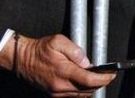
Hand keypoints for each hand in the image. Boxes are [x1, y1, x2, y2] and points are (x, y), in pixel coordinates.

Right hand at [0, 34, 115, 96]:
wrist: (22, 59)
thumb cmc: (39, 49)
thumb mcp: (58, 41)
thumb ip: (76, 51)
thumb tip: (88, 62)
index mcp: (63, 72)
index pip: (89, 80)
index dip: (104, 78)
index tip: (112, 74)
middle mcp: (60, 85)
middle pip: (88, 89)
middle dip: (101, 82)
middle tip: (108, 74)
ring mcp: (56, 92)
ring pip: (82, 95)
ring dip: (93, 87)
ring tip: (99, 77)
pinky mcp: (54, 94)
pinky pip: (74, 96)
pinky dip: (83, 91)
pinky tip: (86, 82)